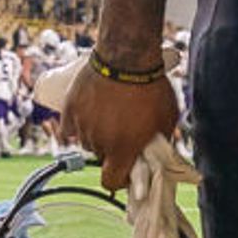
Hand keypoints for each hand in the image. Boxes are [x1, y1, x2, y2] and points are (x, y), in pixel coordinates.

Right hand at [62, 58, 178, 190]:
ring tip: (109, 116)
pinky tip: (90, 113)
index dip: (119, 180)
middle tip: (123, 131)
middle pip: (101, 157)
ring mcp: (82, 125)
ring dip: (96, 135)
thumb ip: (162, 141)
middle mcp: (99, 142)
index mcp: (122, 149)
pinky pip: (70, 126)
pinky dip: (78, 123)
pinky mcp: (69, 108)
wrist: (127, 55)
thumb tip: (159, 155)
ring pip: (86, 141)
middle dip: (112, 149)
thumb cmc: (151, 86)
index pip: (111, 182)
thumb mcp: (167, 118)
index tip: (126, 170)